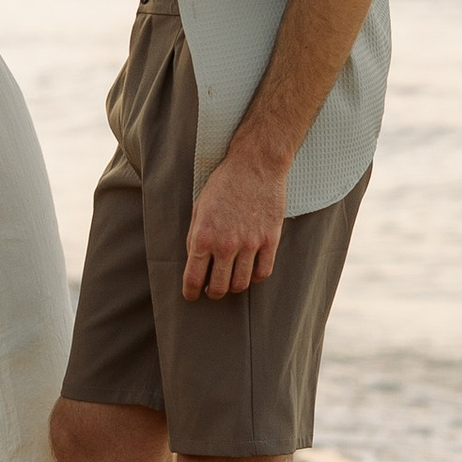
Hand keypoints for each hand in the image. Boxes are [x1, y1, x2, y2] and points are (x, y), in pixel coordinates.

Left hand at [181, 141, 288, 299]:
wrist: (255, 165)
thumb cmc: (224, 184)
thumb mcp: (199, 208)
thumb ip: (195, 237)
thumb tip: (195, 262)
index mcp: (203, 236)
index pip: (194, 278)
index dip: (191, 292)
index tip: (192, 295)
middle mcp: (225, 245)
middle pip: (219, 287)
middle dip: (213, 293)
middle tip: (212, 289)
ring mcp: (250, 244)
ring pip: (241, 284)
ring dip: (233, 286)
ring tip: (231, 280)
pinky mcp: (270, 241)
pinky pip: (263, 272)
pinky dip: (255, 277)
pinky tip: (250, 271)